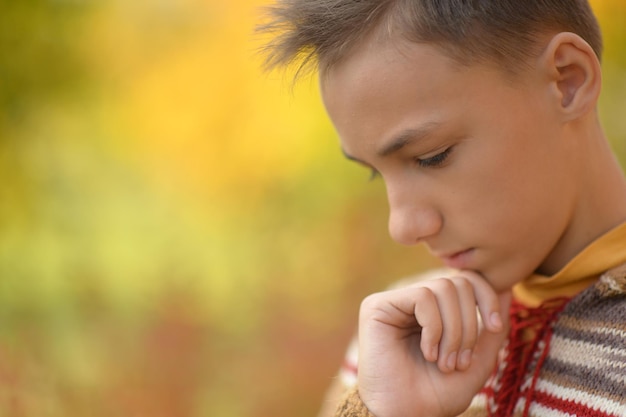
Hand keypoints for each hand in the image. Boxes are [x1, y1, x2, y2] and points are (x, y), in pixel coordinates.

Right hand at [356, 271, 510, 416]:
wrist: (407, 416)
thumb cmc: (438, 394)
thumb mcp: (478, 360)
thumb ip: (492, 328)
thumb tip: (506, 288)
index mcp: (434, 310)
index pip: (466, 280)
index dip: (486, 297)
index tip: (495, 327)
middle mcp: (412, 301)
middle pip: (458, 282)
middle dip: (469, 324)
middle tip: (461, 361)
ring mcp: (394, 302)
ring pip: (442, 288)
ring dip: (453, 331)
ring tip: (445, 362)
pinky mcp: (377, 306)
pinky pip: (422, 297)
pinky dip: (434, 328)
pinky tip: (428, 353)